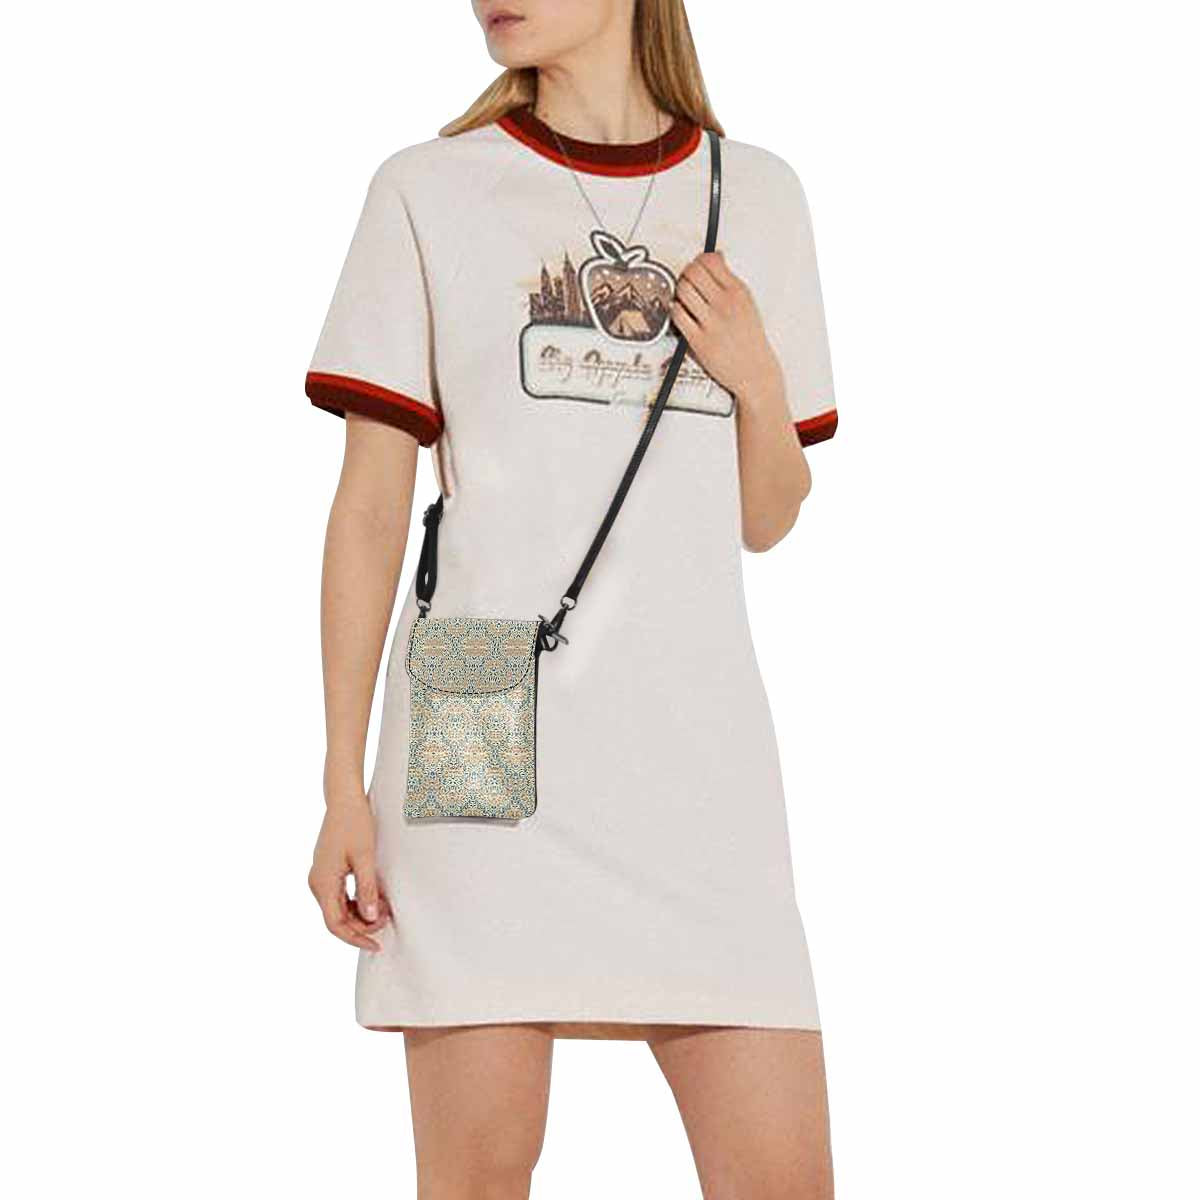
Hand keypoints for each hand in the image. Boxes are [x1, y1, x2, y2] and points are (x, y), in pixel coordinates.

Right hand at [308, 794, 389, 951]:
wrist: (343, 800)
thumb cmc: (355, 824)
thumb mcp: (365, 857)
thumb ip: (367, 889)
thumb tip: (370, 917)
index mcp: (323, 882)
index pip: (335, 924)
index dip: (356, 938)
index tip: (376, 945)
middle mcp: (317, 883)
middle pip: (337, 919)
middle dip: (362, 925)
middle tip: (387, 920)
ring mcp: (320, 877)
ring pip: (338, 909)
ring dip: (360, 914)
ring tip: (384, 908)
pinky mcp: (327, 871)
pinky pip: (339, 896)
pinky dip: (356, 902)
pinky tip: (374, 898)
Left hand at [670, 252, 782, 401]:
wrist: (755, 371)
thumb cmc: (749, 339)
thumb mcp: (747, 303)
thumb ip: (730, 282)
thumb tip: (714, 257)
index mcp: (739, 292)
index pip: (711, 261)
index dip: (698, 260)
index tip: (697, 266)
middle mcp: (725, 304)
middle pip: (693, 272)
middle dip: (686, 273)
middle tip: (686, 281)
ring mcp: (712, 323)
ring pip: (682, 290)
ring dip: (678, 291)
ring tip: (683, 298)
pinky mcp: (699, 341)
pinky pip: (677, 315)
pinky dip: (674, 310)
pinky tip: (680, 312)